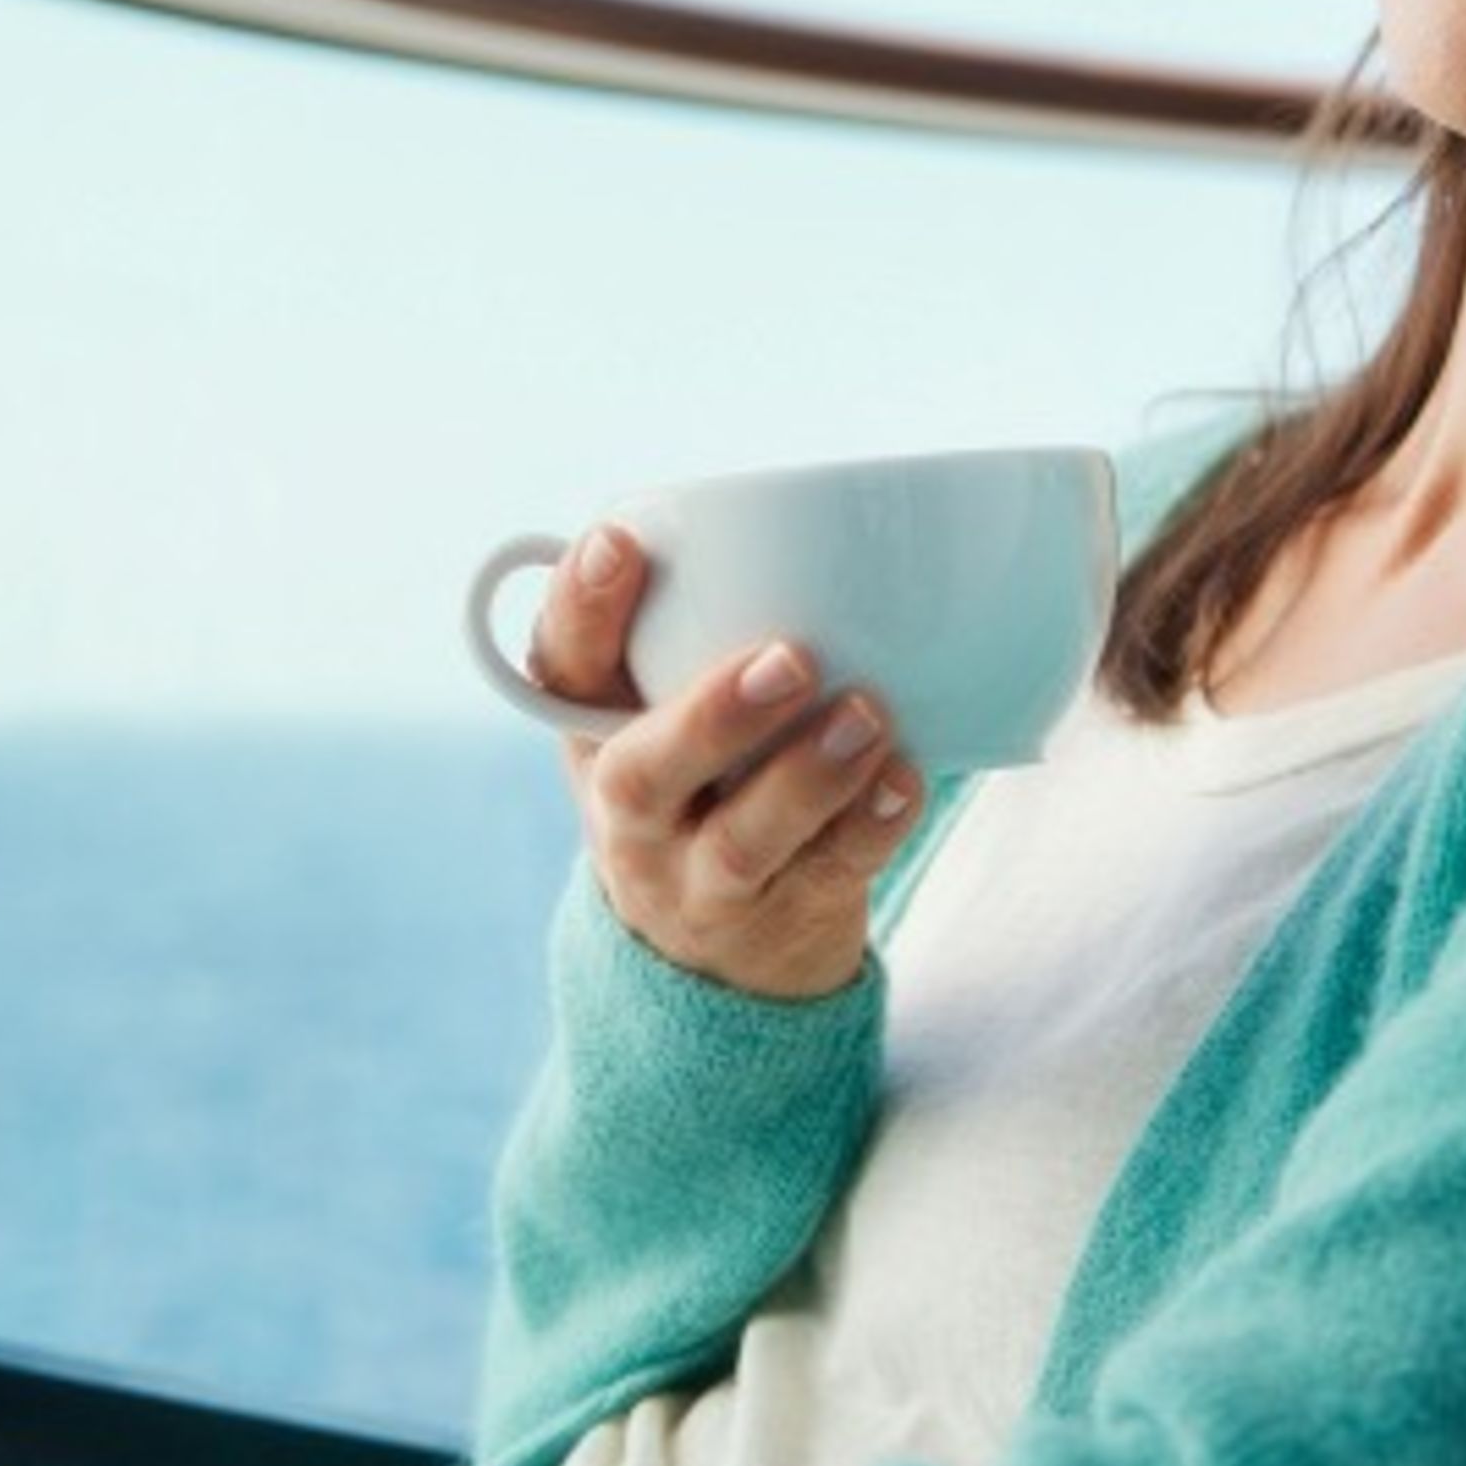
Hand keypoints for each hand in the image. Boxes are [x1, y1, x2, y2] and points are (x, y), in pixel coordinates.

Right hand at [531, 521, 926, 1001]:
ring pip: (743, 841)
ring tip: (868, 715)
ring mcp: (700, 881)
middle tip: (790, 658)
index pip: (559, 670)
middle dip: (713, 716)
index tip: (619, 541)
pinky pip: (829, 877)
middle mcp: (630, 817)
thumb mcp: (659, 709)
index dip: (581, 609)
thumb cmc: (699, 779)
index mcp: (595, 736)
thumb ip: (691, 621)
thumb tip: (803, 506)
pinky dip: (871, 827)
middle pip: (644, 775)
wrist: (713, 959)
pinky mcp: (781, 919)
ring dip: (808, 777)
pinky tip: (905, 779)